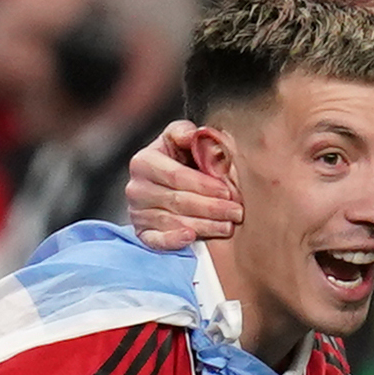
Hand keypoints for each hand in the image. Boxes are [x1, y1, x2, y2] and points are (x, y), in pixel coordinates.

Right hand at [125, 118, 241, 248]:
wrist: (165, 184)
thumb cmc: (179, 159)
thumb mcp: (181, 140)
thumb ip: (188, 133)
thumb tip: (197, 134)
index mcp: (144, 161)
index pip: (176, 175)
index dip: (204, 184)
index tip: (228, 191)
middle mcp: (137, 188)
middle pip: (178, 200)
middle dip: (211, 207)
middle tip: (236, 212)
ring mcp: (138, 213)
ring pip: (173, 221)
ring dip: (204, 225)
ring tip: (228, 226)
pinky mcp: (143, 233)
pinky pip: (155, 241)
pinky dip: (173, 241)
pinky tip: (191, 238)